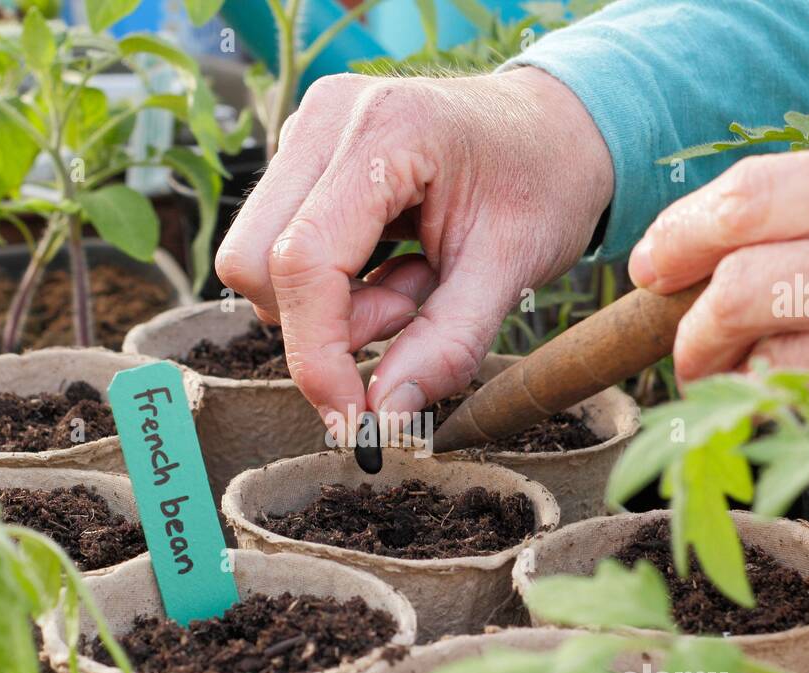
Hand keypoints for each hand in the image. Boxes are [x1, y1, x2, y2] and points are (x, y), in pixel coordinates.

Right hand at [215, 67, 611, 432]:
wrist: (556, 128)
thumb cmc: (545, 183)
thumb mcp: (513, 270)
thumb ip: (447, 346)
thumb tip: (382, 418)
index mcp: (385, 130)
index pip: (303, 260)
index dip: (317, 354)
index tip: (353, 419)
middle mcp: (326, 119)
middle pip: (252, 262)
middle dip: (322, 323)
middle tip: (409, 314)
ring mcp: (306, 131)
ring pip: (256, 262)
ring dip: (333, 305)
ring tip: (414, 283)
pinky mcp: (302, 156)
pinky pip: (279, 249)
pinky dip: (335, 284)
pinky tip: (396, 263)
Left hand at [629, 133, 808, 430]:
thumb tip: (706, 247)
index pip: (754, 196)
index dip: (680, 234)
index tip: (652, 265)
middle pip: (745, 284)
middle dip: (693, 326)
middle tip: (689, 347)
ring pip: (770, 360)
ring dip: (734, 377)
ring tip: (742, 375)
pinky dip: (785, 407)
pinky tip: (800, 397)